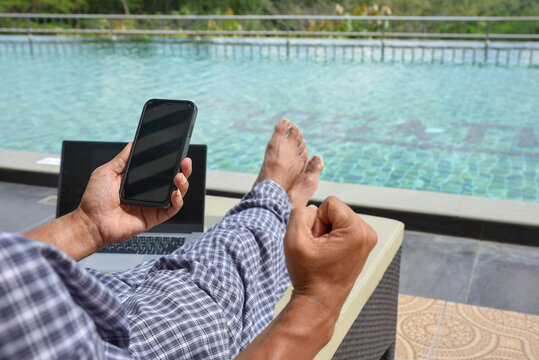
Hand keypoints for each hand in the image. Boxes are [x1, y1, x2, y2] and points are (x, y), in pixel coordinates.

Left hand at [76, 142, 191, 248]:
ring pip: (177, 194)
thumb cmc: (95, 199)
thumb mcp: (106, 172)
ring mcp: (153, 205)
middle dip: (183, 170)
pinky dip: (177, 202)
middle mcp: (149, 192)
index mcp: (139, 181)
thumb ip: (122, 159)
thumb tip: (132, 144)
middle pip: (173, 180)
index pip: (161, 169)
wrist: (91, 222)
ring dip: (183, 184)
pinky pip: (172, 210)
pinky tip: (176, 194)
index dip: (172, 161)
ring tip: (180, 176)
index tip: (178, 151)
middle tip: (185, 161)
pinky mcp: (154, 217)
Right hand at [236, 197, 376, 359]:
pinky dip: (333, 237)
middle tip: (320, 250)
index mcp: (357, 230)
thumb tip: (313, 209)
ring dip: (326, 232)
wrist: (319, 301)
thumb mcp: (294, 239)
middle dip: (323, 226)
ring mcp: (368, 239)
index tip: (317, 243)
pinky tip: (330, 254)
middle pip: (335, 209)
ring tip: (324, 253)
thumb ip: (299, 213)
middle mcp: (368, 233)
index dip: (316, 221)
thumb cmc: (308, 274)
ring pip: (338, 218)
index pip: (329, 203)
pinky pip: (342, 227)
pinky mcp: (363, 244)